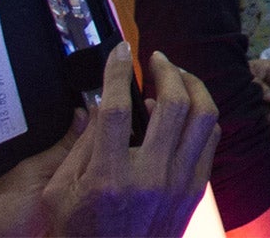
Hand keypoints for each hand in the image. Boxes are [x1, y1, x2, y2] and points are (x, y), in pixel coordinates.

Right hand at [0, 44, 219, 237]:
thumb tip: (98, 102)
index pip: (118, 109)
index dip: (118, 72)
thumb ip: (79, 145)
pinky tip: (185, 109)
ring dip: (193, 87)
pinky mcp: (195, 191)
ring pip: (204, 117)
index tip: (120, 49)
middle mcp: (151, 178)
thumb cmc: (76, 232)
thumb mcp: (58, 193)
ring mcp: (179, 185)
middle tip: (156, 59)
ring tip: (176, 77)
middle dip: (168, 71)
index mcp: (110, 178)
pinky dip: (201, 116)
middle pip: (174, 104)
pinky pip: (210, 139)